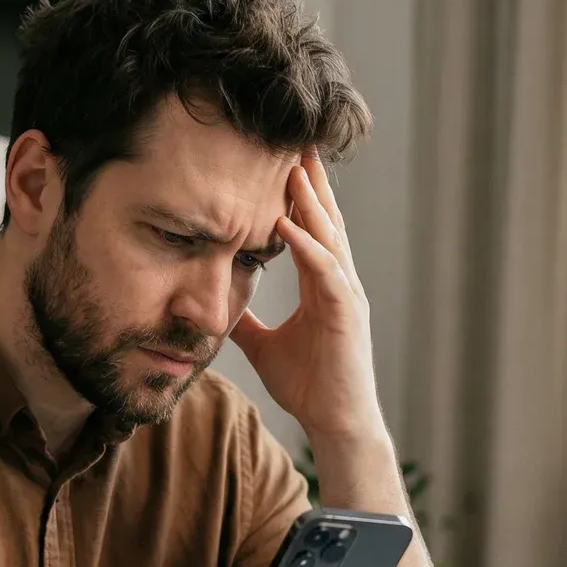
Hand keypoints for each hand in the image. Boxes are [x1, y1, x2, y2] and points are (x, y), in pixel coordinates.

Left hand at [231, 153, 385, 443]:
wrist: (336, 424)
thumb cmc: (309, 386)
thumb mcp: (264, 346)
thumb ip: (246, 321)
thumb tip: (219, 306)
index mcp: (323, 285)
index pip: (310, 229)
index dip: (298, 196)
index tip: (280, 162)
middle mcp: (338, 282)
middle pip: (325, 221)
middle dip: (310, 183)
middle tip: (296, 142)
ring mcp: (346, 295)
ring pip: (329, 237)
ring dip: (310, 202)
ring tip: (292, 168)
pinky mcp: (347, 313)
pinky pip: (326, 270)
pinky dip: (307, 244)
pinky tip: (285, 222)